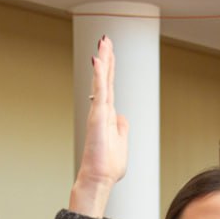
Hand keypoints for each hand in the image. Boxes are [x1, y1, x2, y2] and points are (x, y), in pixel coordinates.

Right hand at [70, 36, 129, 217]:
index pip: (110, 87)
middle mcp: (102, 111)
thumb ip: (121, 129)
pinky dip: (100, 76)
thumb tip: (121, 117)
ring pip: (102, 82)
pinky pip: (100, 92)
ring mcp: (99, 113)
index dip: (110, 70)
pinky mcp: (98, 117)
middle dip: (106, 59)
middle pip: (106, 80)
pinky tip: (98, 60)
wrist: (98, 178)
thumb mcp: (122, 144)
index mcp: (108, 116)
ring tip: (102, 43)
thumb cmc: (107, 166)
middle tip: (104, 40)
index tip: (108, 54)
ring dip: (103, 61)